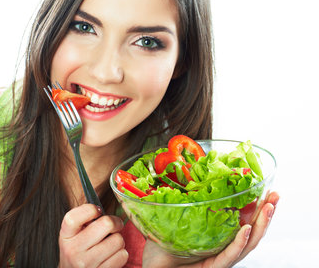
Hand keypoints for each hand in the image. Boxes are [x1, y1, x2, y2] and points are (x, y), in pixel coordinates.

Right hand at [58, 204, 128, 267]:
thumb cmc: (78, 248)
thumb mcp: (73, 232)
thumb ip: (85, 218)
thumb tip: (108, 204)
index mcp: (66, 234)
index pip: (76, 216)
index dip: (91, 209)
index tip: (98, 211)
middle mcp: (73, 250)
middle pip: (106, 224)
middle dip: (115, 222)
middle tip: (114, 224)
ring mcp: (86, 264)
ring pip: (118, 240)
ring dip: (119, 240)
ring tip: (111, 243)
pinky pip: (122, 256)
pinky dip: (121, 254)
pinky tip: (112, 255)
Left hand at [142, 191, 278, 267]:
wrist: (155, 265)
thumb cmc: (164, 242)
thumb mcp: (178, 215)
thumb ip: (186, 198)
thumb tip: (189, 171)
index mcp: (219, 232)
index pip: (243, 218)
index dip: (256, 204)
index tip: (266, 188)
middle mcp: (223, 244)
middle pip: (251, 229)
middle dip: (266, 212)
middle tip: (275, 195)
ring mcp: (220, 257)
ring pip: (247, 243)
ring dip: (260, 225)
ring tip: (268, 208)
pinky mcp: (213, 267)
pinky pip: (229, 255)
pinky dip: (239, 243)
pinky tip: (246, 229)